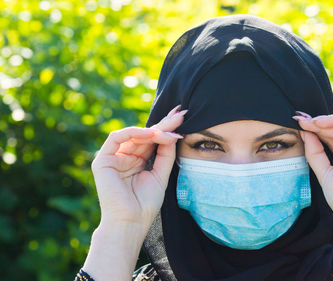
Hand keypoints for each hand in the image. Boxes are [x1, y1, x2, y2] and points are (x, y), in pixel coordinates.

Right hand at [91, 105, 186, 230]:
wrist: (131, 222)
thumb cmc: (145, 204)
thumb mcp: (161, 174)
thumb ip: (165, 153)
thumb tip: (172, 133)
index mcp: (137, 161)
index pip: (153, 140)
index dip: (167, 128)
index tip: (183, 118)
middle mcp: (125, 157)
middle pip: (145, 135)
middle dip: (164, 123)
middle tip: (181, 113)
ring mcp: (113, 157)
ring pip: (134, 134)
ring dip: (154, 129)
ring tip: (171, 128)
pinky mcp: (103, 160)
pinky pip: (117, 138)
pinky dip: (135, 133)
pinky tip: (151, 133)